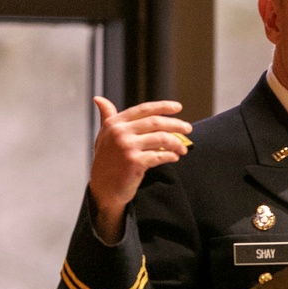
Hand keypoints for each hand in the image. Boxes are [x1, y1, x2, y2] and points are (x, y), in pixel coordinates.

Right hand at [88, 96, 192, 242]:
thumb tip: (99, 99)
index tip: (178, 107)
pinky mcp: (134, 162)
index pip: (144, 109)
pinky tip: (175, 157)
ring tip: (183, 149)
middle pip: (156, 122)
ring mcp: (127, 147)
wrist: (103, 189)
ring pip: (161, 138)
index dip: (163, 107)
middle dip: (176, 124)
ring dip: (176, 143)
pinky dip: (170, 156)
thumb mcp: (104, 136)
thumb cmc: (106, 161)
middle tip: (189, 128)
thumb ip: (107, 117)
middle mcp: (120, 132)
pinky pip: (160, 156)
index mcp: (114, 123)